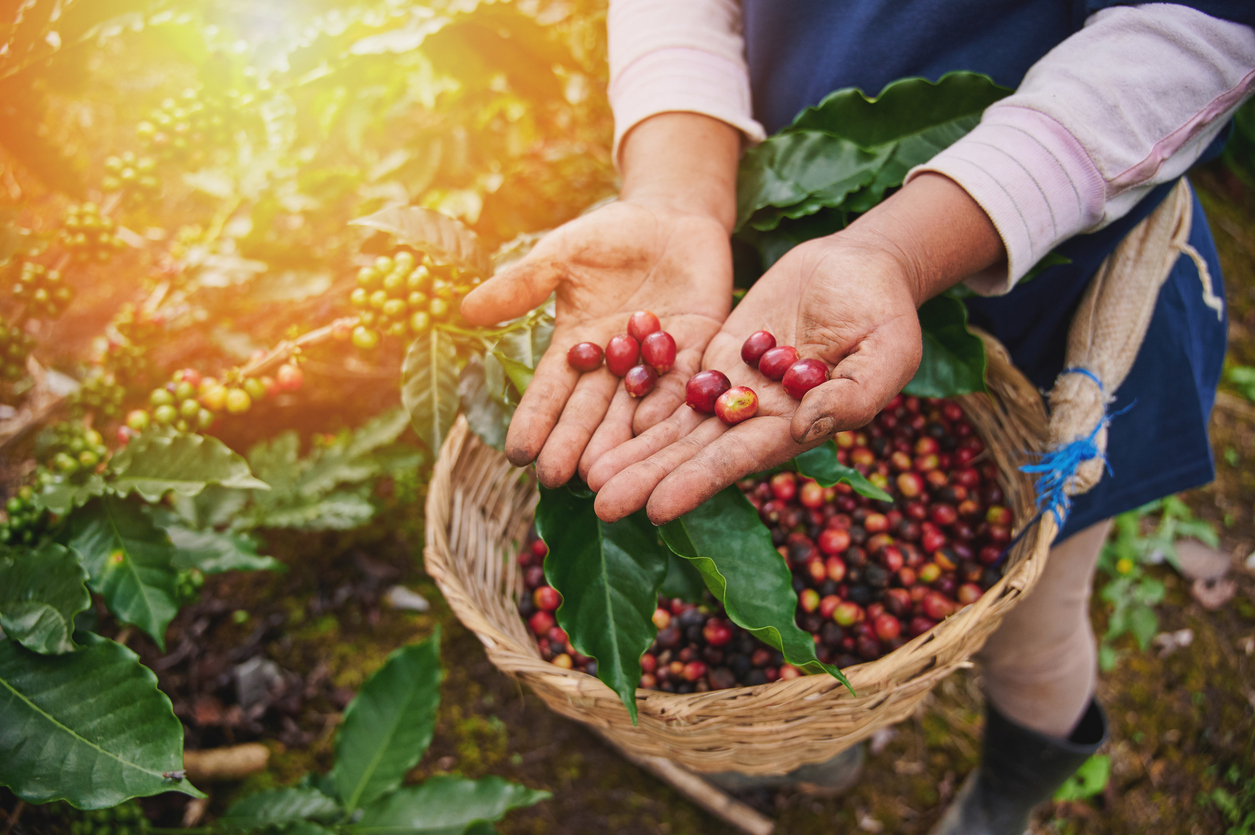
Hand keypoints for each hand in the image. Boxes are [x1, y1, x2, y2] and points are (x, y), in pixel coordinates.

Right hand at [459, 199, 731, 486]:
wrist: (674, 216)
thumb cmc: (610, 234)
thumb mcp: (562, 255)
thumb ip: (522, 284)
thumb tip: (465, 310)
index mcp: (577, 345)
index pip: (551, 390)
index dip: (535, 421)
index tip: (517, 454)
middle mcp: (614, 364)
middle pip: (591, 410)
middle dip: (573, 444)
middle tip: (557, 479)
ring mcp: (656, 361)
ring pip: (634, 408)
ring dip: (619, 441)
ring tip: (603, 474)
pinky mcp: (698, 350)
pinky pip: (683, 382)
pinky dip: (670, 406)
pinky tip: (656, 434)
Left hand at [586, 172, 1006, 523]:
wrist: (862, 266)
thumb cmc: (886, 312)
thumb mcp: (887, 353)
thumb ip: (853, 396)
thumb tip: (806, 427)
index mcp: (794, 426)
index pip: (736, 460)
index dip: (695, 483)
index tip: (655, 508)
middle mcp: (756, 416)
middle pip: (692, 452)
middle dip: (648, 477)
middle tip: (600, 502)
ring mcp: (733, 387)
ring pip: (675, 423)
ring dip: (633, 448)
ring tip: (587, 474)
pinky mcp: (717, 355)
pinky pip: (673, 379)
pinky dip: (640, 398)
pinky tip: (602, 417)